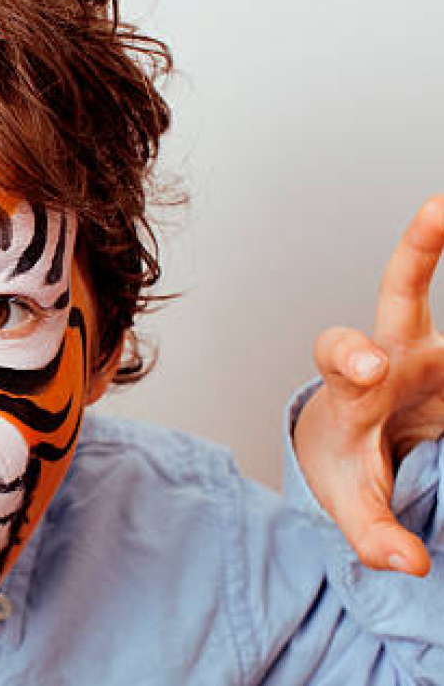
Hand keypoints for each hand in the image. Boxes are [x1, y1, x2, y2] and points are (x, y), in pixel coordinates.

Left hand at [295, 195, 443, 576]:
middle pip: (396, 289)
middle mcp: (393, 351)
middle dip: (417, 247)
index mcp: (352, 389)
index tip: (368, 365)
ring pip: (442, 287)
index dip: (351, 358)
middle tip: (438, 209)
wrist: (353, 440)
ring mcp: (434, 346)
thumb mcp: (350, 503)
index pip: (339, 363)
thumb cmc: (345, 465)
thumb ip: (372, 534)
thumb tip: (407, 563)